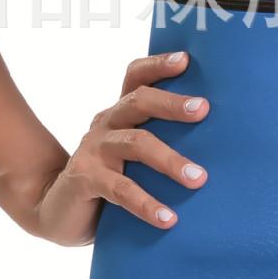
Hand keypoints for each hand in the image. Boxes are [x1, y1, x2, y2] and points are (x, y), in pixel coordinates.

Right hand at [28, 48, 209, 246]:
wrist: (57, 210)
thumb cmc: (109, 179)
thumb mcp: (131, 157)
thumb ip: (160, 144)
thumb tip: (220, 146)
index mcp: (120, 113)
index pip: (135, 77)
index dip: (157, 65)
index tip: (185, 60)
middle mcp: (106, 123)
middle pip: (138, 102)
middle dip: (172, 104)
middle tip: (203, 109)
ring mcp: (93, 150)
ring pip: (135, 144)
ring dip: (170, 160)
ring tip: (198, 179)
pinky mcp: (85, 179)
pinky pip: (120, 190)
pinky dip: (147, 204)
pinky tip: (168, 219)